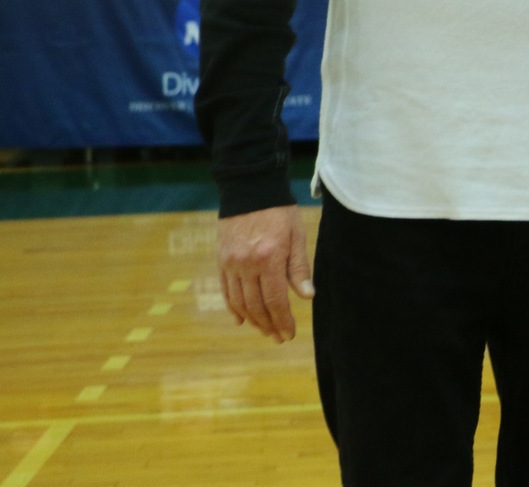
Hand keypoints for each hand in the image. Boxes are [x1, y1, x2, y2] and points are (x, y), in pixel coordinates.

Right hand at [218, 205, 313, 342]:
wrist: (250, 190)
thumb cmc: (280, 212)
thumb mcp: (297, 236)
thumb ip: (299, 268)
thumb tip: (307, 297)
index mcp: (269, 258)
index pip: (275, 300)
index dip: (282, 320)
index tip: (289, 334)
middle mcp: (246, 265)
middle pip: (256, 306)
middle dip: (268, 325)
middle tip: (278, 338)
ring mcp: (231, 264)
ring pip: (239, 302)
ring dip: (252, 320)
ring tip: (264, 330)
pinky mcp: (221, 261)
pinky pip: (226, 291)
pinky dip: (233, 308)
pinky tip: (241, 320)